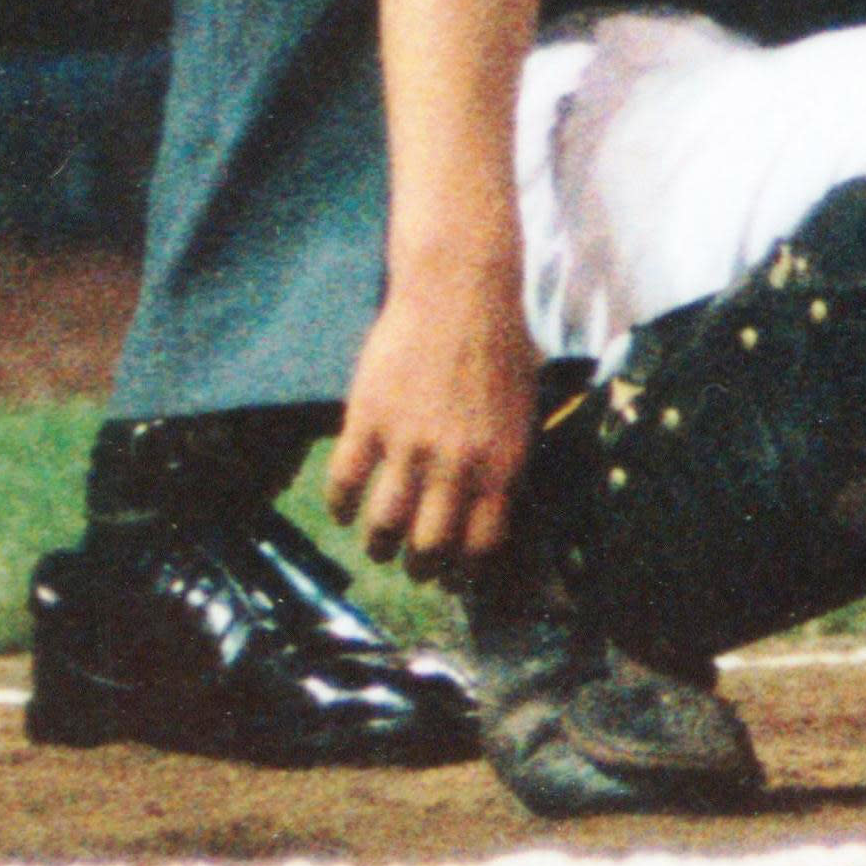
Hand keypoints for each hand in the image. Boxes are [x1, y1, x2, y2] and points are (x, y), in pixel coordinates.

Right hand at [332, 269, 542, 581]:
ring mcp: (409, 442)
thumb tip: (494, 504)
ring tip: (378, 547)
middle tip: (413, 567)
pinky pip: (345, 483)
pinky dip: (342, 506)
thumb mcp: (523, 407)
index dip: (464, 568)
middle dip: (420, 567)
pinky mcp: (368, 419)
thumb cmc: (501, 344)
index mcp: (502, 460)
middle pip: (430, 543)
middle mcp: (457, 461)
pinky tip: (345, 510)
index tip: (454, 575)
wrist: (461, 291)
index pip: (481, 541)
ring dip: (379, 544)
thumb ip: (506, 457)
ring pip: (384, 523)